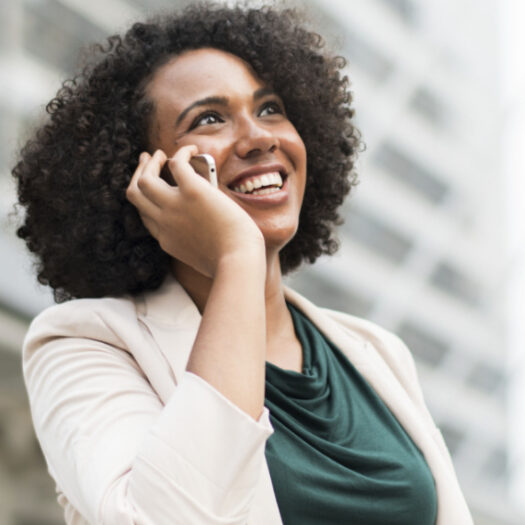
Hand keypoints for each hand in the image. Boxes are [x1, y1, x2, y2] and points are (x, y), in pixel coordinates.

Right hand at [126, 146, 264, 276]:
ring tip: (161, 154)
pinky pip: (177, 163)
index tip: (155, 189)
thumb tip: (204, 225)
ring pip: (144, 179)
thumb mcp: (201, 256)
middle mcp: (164, 222)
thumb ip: (193, 241)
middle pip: (135, 194)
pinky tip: (193, 149)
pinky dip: (183, 153)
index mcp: (166, 239)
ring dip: (151, 162)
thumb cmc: (231, 260)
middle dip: (138, 174)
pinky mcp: (193, 191)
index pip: (145, 215)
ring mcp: (175, 207)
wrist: (238, 260)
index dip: (147, 199)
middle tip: (147, 161)